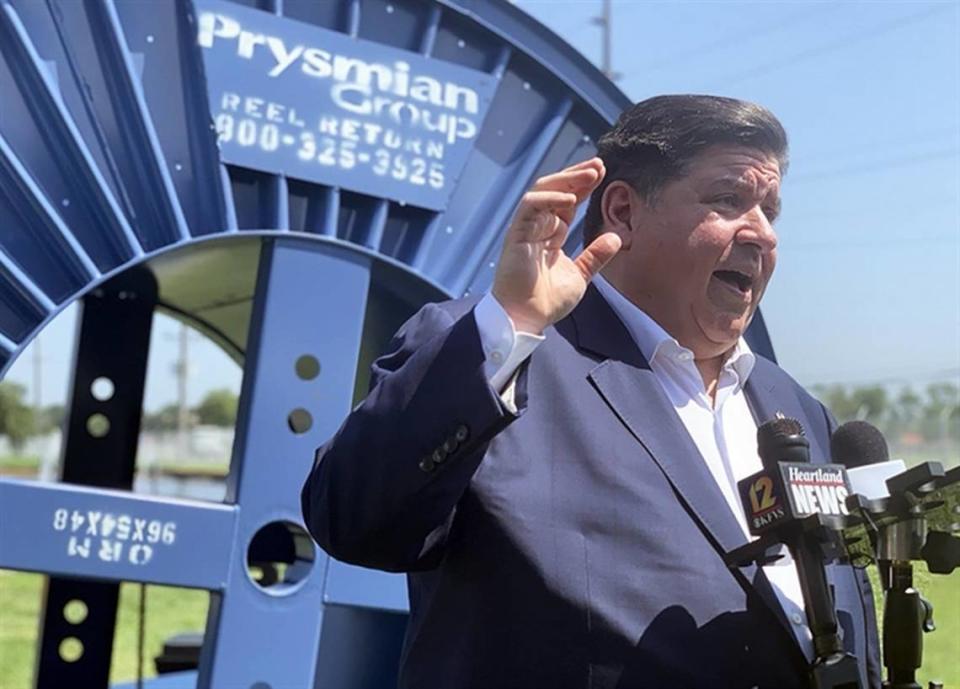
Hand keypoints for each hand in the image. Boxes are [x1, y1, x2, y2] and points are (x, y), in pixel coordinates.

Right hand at [492, 157, 622, 333]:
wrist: (526, 319)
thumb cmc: (547, 301)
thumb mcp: (580, 276)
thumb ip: (595, 256)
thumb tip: (615, 237)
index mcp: (550, 235)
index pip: (567, 202)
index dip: (583, 186)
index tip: (602, 174)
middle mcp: (537, 227)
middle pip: (556, 190)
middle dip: (577, 175)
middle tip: (599, 165)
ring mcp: (525, 229)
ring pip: (542, 191)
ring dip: (566, 180)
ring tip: (589, 174)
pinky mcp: (516, 234)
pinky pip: (530, 207)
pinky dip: (549, 198)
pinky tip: (570, 197)